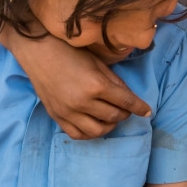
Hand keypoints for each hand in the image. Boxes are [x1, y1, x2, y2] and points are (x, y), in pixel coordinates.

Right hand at [7, 32, 150, 139]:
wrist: (38, 51)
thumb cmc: (70, 51)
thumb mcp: (98, 63)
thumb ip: (114, 81)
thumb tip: (128, 97)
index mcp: (96, 85)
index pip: (126, 102)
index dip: (140, 108)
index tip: (147, 112)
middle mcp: (83, 102)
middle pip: (114, 117)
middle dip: (125, 114)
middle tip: (126, 108)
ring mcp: (69, 112)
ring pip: (98, 131)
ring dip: (110, 126)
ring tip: (111, 118)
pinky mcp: (57, 116)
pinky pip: (77, 135)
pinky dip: (90, 133)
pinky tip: (95, 125)